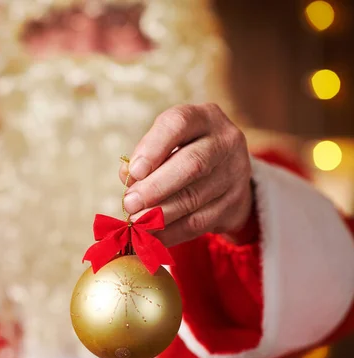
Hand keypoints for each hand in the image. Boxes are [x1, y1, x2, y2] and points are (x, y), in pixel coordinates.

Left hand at [119, 103, 253, 246]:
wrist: (226, 172)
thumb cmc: (182, 152)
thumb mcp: (165, 144)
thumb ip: (144, 156)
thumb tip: (126, 175)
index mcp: (203, 117)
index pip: (179, 124)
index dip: (154, 148)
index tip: (134, 171)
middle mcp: (225, 141)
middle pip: (192, 164)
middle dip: (156, 187)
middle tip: (130, 204)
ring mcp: (236, 173)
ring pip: (195, 197)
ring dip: (161, 214)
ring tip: (136, 222)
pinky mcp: (236, 203)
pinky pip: (200, 222)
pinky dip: (172, 232)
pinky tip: (153, 235)